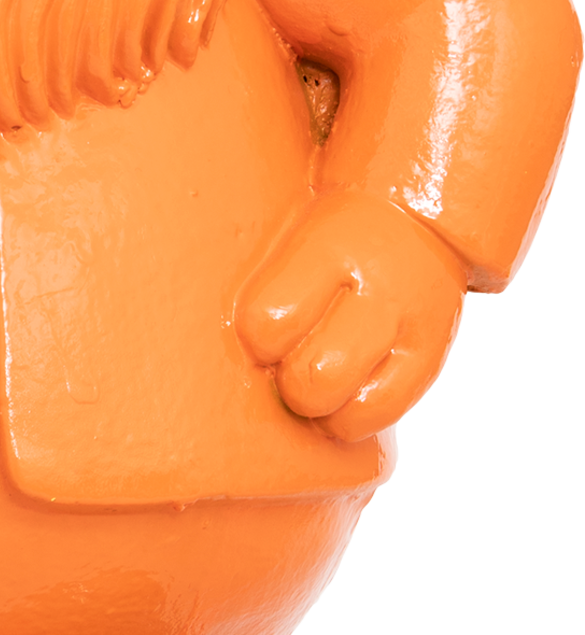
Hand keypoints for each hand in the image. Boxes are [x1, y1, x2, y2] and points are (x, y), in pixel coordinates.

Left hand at [237, 191, 464, 440]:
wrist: (411, 216)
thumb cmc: (325, 235)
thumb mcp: (292, 231)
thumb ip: (262, 279)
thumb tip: (203, 336)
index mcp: (330, 245)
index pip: (269, 321)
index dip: (256, 339)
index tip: (261, 329)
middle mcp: (378, 286)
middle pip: (312, 375)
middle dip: (288, 382)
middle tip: (287, 362)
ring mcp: (410, 327)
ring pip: (350, 407)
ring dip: (320, 407)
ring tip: (313, 382)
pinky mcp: (431, 357)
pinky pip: (382, 414)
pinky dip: (351, 418)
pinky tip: (341, 396)